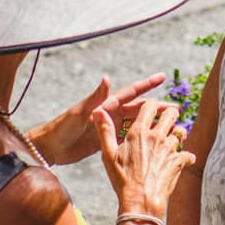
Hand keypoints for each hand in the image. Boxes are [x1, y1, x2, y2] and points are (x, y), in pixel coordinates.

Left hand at [34, 73, 165, 163]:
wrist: (49, 147)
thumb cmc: (61, 127)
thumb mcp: (80, 112)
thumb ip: (95, 98)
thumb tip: (107, 78)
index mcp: (106, 105)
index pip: (131, 92)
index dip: (147, 85)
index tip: (162, 76)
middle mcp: (109, 115)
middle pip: (138, 110)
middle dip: (156, 108)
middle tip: (176, 109)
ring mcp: (108, 129)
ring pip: (135, 124)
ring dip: (150, 124)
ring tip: (168, 126)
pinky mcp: (105, 142)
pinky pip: (127, 139)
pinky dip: (139, 140)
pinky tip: (150, 144)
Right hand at [95, 99, 194, 221]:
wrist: (140, 201)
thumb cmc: (122, 179)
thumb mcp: (108, 155)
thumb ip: (105, 131)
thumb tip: (98, 110)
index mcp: (139, 132)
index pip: (150, 106)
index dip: (152, 105)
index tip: (152, 109)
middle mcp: (157, 137)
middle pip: (171, 113)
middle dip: (171, 113)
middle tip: (168, 118)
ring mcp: (170, 149)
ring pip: (181, 131)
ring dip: (178, 134)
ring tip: (172, 139)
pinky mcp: (179, 162)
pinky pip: (188, 154)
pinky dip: (186, 157)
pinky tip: (182, 160)